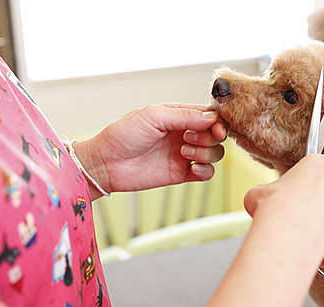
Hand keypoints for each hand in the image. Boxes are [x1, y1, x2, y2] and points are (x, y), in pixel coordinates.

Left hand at [74, 103, 226, 198]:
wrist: (105, 164)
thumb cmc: (122, 135)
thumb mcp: (153, 116)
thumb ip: (185, 115)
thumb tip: (212, 117)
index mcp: (178, 116)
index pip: (210, 115)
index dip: (218, 122)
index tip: (216, 128)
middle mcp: (184, 133)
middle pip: (216, 135)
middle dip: (208, 137)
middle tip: (186, 139)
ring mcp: (184, 154)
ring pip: (215, 153)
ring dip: (205, 153)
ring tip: (183, 152)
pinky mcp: (182, 173)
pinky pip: (207, 173)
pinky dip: (205, 171)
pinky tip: (192, 168)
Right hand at [196, 155, 323, 306]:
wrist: (291, 232)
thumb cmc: (274, 207)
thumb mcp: (258, 193)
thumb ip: (264, 192)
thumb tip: (258, 198)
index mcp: (319, 164)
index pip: (312, 173)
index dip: (299, 188)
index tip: (290, 199)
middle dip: (317, 206)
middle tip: (298, 219)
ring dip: (323, 226)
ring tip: (303, 237)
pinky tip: (311, 248)